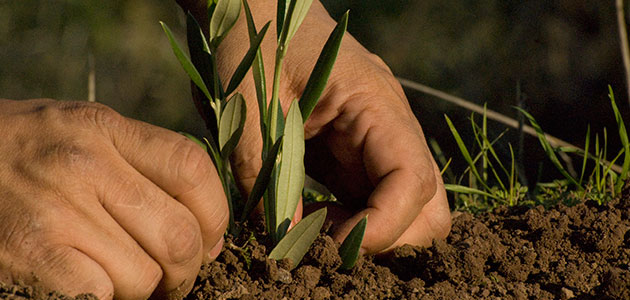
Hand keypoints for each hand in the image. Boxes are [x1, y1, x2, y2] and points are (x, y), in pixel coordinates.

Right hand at [0, 99, 227, 298]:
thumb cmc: (29, 154)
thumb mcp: (86, 134)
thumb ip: (147, 167)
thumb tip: (208, 234)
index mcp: (104, 128)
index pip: (193, 169)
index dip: (216, 215)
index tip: (209, 238)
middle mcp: (84, 164)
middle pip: (179, 235)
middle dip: (187, 269)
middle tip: (172, 277)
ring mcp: (56, 211)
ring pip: (144, 277)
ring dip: (145, 291)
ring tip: (124, 279)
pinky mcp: (33, 256)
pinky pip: (102, 297)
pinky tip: (95, 288)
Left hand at [179, 0, 450, 252]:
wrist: (259, 9)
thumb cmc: (254, 39)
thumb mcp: (249, 99)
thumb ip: (263, 163)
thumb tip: (283, 233)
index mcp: (375, 102)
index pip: (413, 179)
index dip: (384, 226)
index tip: (334, 247)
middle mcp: (389, 125)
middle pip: (429, 205)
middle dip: (387, 239)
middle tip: (326, 245)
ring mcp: (377, 142)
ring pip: (406, 209)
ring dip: (367, 235)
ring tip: (312, 232)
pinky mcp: (357, 153)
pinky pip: (373, 201)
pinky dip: (350, 224)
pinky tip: (308, 218)